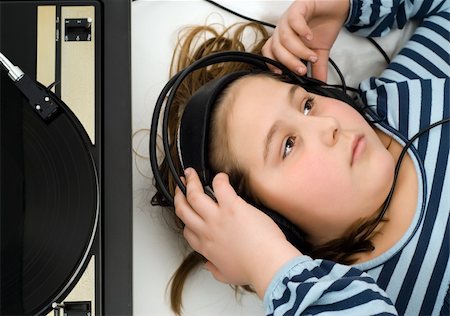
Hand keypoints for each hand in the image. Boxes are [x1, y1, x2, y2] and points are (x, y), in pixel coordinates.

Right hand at [174, 168, 300, 297]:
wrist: (267, 264)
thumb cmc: (252, 269)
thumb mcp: (227, 275)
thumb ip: (215, 270)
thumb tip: (209, 266)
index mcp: (206, 246)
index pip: (187, 231)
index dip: (186, 221)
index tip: (189, 215)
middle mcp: (207, 230)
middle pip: (184, 210)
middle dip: (179, 196)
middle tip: (181, 188)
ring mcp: (217, 217)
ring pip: (194, 195)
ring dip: (191, 182)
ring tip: (191, 174)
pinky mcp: (232, 206)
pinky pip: (220, 186)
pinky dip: (219, 179)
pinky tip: (221, 177)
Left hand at [262, 0, 349, 81]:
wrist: (337, 8)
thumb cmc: (324, 27)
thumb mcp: (320, 52)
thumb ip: (318, 68)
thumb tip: (320, 85)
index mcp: (283, 40)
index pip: (269, 53)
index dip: (272, 64)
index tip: (283, 74)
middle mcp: (283, 29)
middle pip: (277, 48)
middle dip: (289, 62)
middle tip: (302, 70)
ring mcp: (289, 18)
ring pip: (284, 37)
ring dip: (298, 50)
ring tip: (312, 56)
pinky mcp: (299, 7)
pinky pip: (294, 20)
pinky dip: (301, 31)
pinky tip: (310, 38)